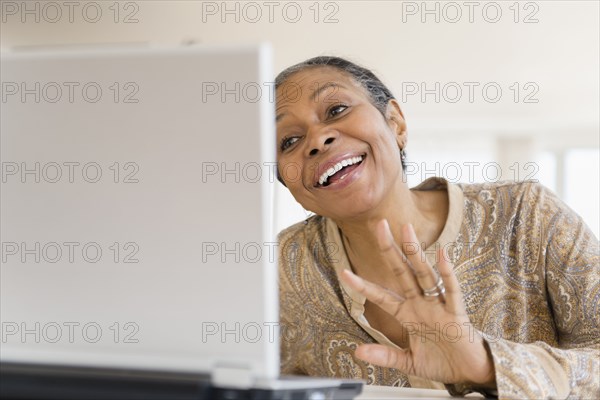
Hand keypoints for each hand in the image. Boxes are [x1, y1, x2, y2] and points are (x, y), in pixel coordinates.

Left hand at [339, 220, 495, 386]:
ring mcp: (438, 306)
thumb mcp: (408, 362)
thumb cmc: (442, 362)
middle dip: (389, 248)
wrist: (469, 373)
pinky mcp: (456, 313)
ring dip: (415, 252)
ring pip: (424, 274)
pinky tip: (443, 254)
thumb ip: (385, 355)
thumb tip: (358, 352)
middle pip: (401, 271)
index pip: (381, 295)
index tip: (344, 272)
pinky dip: (448, 273)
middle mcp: (421, 304)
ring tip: (406, 230)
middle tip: (379, 224)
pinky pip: (452, 290)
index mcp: (407, 314)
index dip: (363, 284)